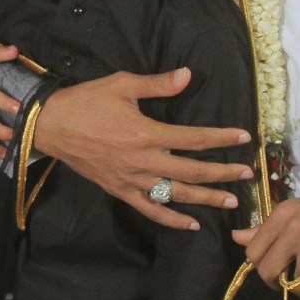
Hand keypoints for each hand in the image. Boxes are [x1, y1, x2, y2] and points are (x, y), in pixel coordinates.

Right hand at [31, 69, 252, 231]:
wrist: (51, 126)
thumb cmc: (86, 101)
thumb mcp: (122, 85)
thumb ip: (158, 84)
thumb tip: (188, 75)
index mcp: (146, 133)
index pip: (194, 138)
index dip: (222, 138)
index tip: (244, 137)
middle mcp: (143, 161)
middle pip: (192, 171)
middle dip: (223, 173)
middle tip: (247, 174)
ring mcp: (132, 180)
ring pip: (176, 195)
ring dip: (206, 199)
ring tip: (230, 201)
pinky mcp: (120, 190)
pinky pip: (150, 210)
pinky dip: (172, 219)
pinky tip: (192, 224)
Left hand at [234, 190, 299, 284]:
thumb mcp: (293, 212)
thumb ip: (264, 228)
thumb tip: (236, 238)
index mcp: (281, 213)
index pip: (253, 249)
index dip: (258, 263)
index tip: (270, 265)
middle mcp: (292, 226)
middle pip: (265, 267)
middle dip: (270, 278)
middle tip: (282, 277)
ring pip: (285, 277)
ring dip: (292, 281)